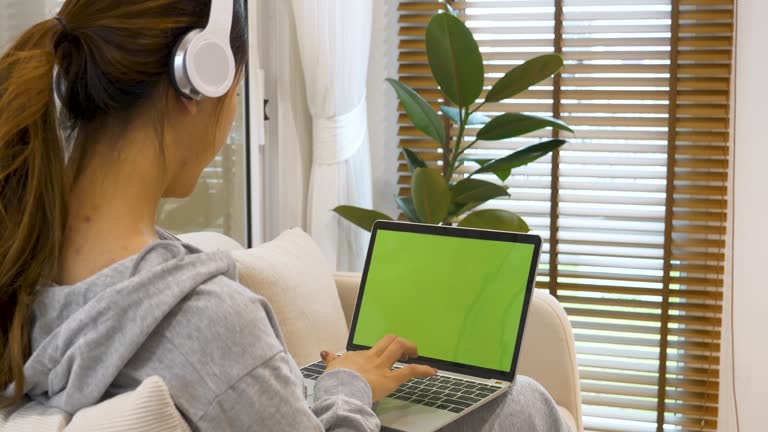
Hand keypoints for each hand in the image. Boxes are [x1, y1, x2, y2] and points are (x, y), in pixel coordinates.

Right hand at [320, 334, 436, 400]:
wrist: (340, 389)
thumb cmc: (335, 382)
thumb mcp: (330, 368)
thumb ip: (331, 360)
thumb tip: (325, 353)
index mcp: (358, 356)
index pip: (371, 349)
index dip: (379, 352)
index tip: (381, 357)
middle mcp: (372, 357)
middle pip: (389, 340)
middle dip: (399, 343)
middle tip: (404, 351)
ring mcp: (382, 367)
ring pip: (399, 347)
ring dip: (410, 349)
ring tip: (415, 354)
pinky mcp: (390, 379)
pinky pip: (410, 371)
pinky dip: (423, 370)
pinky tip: (432, 372)